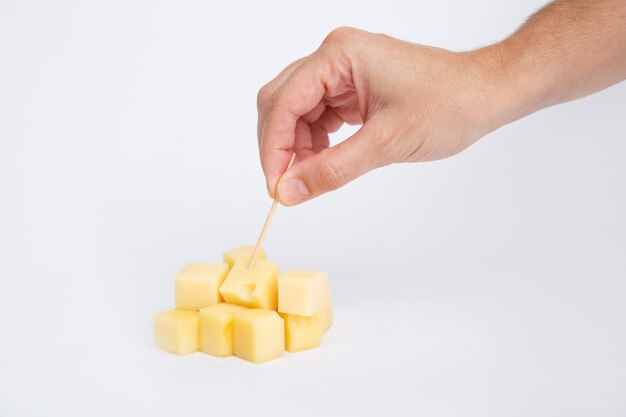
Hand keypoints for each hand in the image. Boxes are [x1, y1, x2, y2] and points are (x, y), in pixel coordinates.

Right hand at [256, 27, 504, 204]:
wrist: (486, 93)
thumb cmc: (449, 104)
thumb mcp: (386, 143)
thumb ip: (332, 169)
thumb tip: (289, 191)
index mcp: (338, 55)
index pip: (284, 101)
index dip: (273, 147)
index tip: (275, 185)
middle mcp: (335, 56)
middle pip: (282, 102)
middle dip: (280, 146)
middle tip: (286, 185)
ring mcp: (343, 70)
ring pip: (297, 111)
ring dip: (298, 146)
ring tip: (310, 177)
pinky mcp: (352, 86)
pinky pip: (318, 114)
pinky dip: (315, 141)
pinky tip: (324, 160)